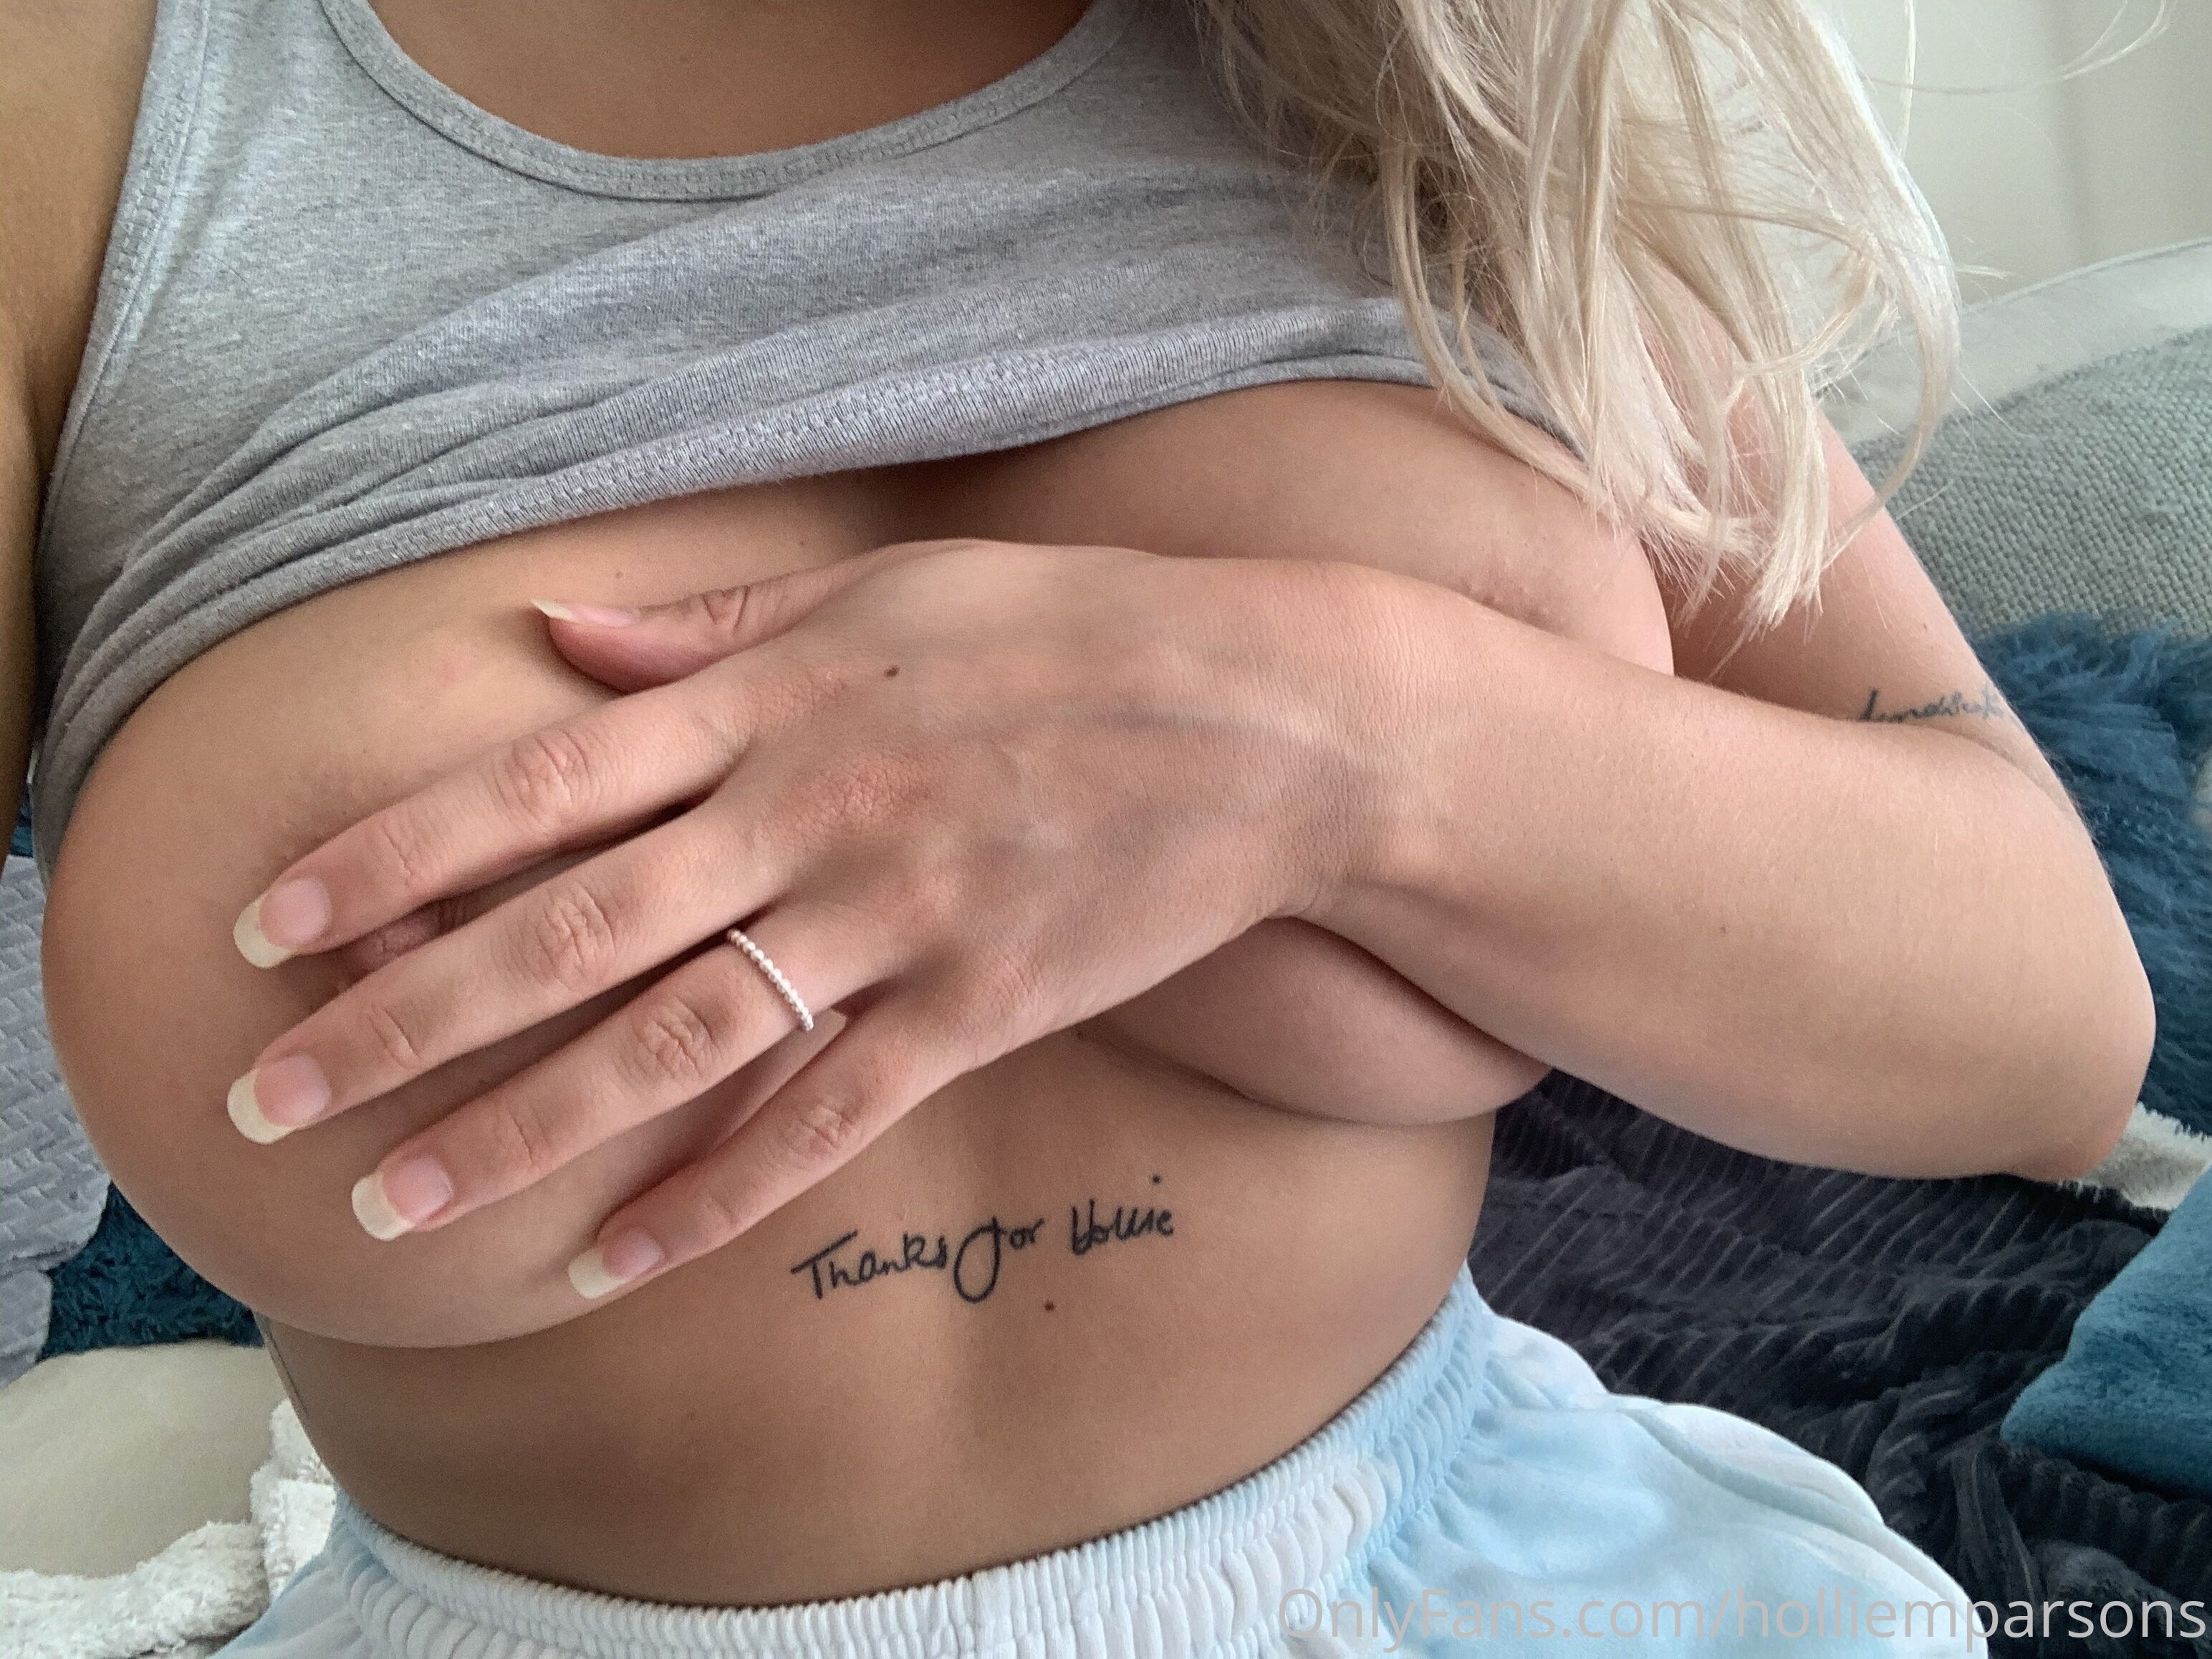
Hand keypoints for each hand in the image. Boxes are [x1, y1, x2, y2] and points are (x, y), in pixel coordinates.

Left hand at [224, 538, 1388, 1297]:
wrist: (1274, 718)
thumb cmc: (1072, 633)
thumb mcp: (889, 591)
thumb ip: (717, 625)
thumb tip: (561, 638)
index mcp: (775, 699)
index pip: (543, 785)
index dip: (396, 855)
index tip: (274, 922)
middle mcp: (810, 812)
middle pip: (570, 930)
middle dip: (404, 1015)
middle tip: (270, 1096)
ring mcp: (895, 920)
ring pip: (673, 1041)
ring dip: (521, 1127)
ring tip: (400, 1197)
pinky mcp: (977, 1009)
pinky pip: (824, 1118)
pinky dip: (714, 1193)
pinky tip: (609, 1256)